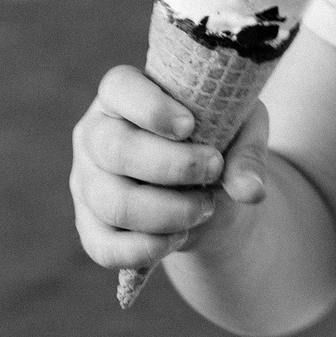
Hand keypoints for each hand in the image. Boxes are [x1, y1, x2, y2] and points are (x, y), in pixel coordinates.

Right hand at [69, 65, 270, 270]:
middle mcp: (94, 133)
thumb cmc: (213, 140)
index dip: (151, 107)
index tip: (189, 126)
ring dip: (168, 213)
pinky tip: (179, 237)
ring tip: (206, 208)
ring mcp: (85, 180)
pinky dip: (147, 249)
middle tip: (214, 170)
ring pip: (114, 203)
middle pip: (115, 149)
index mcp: (122, 94)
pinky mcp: (88, 224)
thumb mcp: (239, 130)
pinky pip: (104, 247)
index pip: (119, 87)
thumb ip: (246, 152)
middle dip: (172, 166)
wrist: (201, 187)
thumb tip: (250, 190)